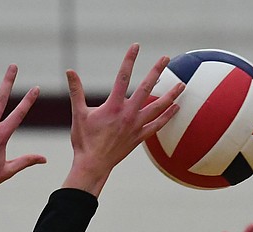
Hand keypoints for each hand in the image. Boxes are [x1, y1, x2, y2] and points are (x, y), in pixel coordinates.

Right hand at [62, 43, 183, 195]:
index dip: (129, 60)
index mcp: (113, 106)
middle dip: (156, 71)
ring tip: (182, 85)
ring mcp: (136, 126)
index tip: (136, 46)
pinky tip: (176, 108)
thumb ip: (76, 91)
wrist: (93, 164)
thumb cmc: (84, 140)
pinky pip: (157, 125)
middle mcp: (128, 114)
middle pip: (146, 88)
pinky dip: (167, 116)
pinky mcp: (139, 137)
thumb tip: (69, 71)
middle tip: (166, 58)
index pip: (123, 77)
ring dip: (170, 95)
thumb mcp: (79, 113)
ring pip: (158, 107)